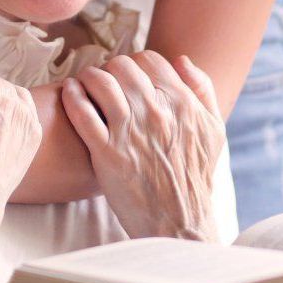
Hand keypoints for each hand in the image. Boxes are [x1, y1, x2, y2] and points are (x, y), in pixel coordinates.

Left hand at [60, 51, 224, 241]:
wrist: (178, 223)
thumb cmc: (196, 178)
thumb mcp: (213, 131)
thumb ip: (201, 90)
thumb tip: (182, 60)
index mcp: (181, 103)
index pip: (150, 59)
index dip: (136, 63)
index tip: (127, 76)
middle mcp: (155, 111)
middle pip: (122, 66)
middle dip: (110, 69)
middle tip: (104, 81)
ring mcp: (129, 131)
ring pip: (100, 81)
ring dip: (88, 77)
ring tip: (83, 84)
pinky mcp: (106, 152)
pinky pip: (81, 111)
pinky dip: (72, 96)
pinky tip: (70, 93)